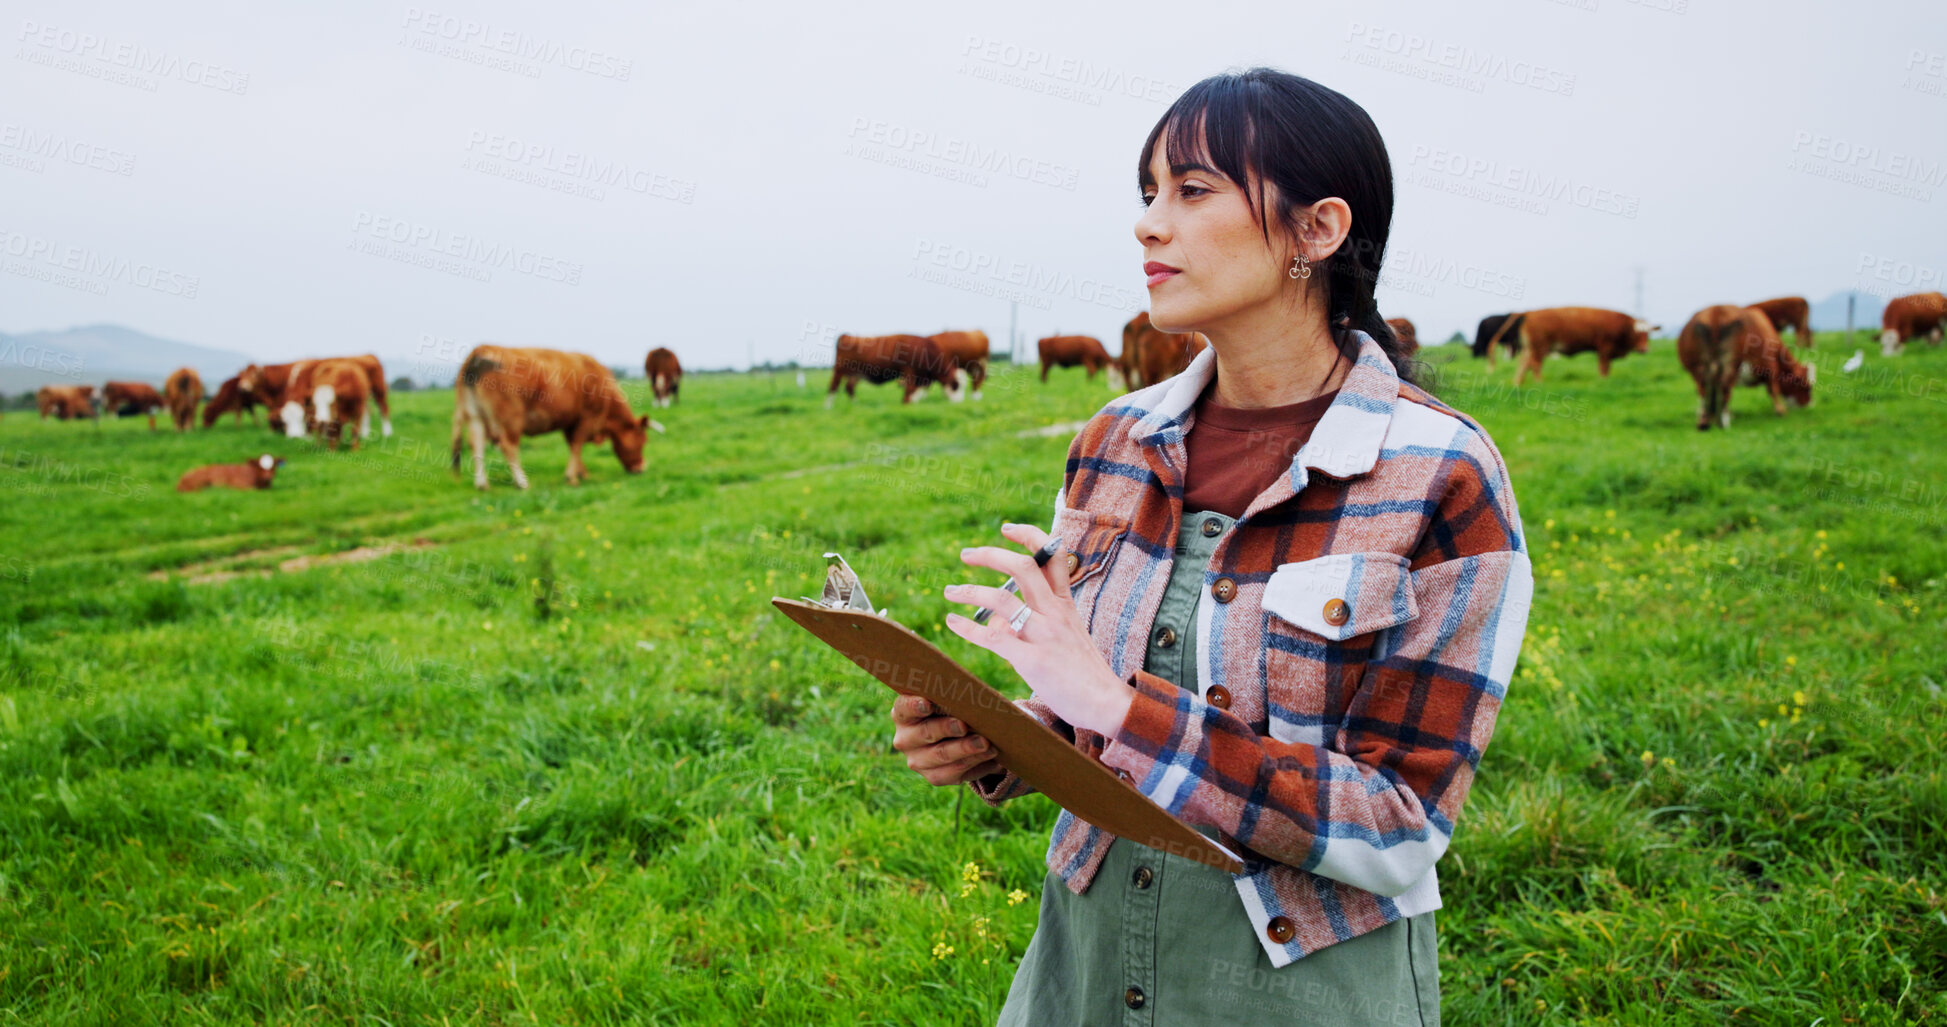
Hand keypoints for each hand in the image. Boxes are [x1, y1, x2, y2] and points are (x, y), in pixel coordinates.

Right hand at [889, 693, 1004, 785]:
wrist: (956, 737)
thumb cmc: (951, 710)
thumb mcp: (948, 701)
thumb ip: (953, 698)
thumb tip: (973, 698)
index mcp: (903, 714)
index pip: (904, 708)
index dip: (915, 706)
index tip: (928, 704)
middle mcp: (905, 739)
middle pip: (925, 733)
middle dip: (946, 728)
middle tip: (964, 725)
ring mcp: (917, 761)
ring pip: (941, 755)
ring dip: (965, 749)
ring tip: (986, 743)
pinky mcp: (934, 777)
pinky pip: (954, 773)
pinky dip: (975, 764)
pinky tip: (992, 758)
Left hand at [942, 522, 1134, 736]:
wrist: (1106, 702)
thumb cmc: (1084, 672)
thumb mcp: (1066, 636)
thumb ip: (1034, 623)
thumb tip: (997, 622)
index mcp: (1065, 604)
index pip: (1052, 556)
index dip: (1030, 535)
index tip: (1007, 529)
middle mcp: (1055, 613)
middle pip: (1022, 567)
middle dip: (991, 555)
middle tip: (966, 554)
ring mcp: (1044, 635)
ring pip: (1001, 599)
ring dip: (970, 590)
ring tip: (949, 592)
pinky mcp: (1033, 660)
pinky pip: (993, 638)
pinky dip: (968, 628)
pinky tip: (952, 622)